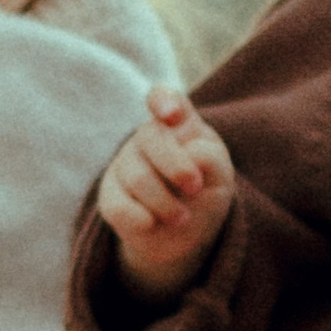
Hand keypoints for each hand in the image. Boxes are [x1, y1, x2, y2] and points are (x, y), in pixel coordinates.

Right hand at [96, 87, 235, 302]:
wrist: (184, 232)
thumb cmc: (206, 192)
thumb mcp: (220, 174)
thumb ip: (209, 157)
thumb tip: (185, 155)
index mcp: (178, 123)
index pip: (164, 98)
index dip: (164, 101)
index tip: (173, 116)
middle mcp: (148, 137)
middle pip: (151, 137)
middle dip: (175, 165)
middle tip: (195, 187)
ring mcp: (125, 163)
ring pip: (137, 177)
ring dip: (165, 202)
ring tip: (182, 217)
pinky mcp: (110, 194)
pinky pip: (117, 205)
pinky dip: (138, 218)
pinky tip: (151, 223)